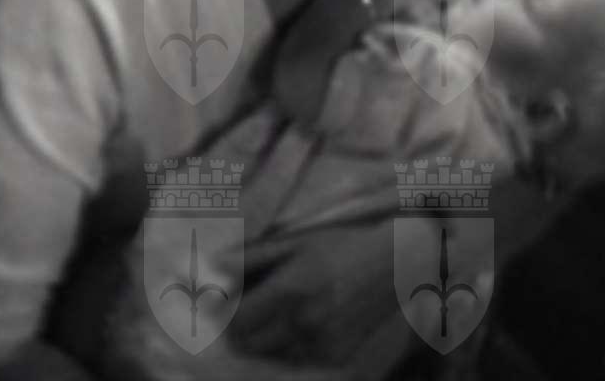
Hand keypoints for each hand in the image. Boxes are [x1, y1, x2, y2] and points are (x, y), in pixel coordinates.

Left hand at [229, 220, 396, 364]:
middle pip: (249, 347)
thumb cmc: (338, 246)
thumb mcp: (295, 242)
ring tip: (270, 317)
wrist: (391, 266)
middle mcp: (303, 323)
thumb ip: (252, 258)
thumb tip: (214, 269)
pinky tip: (295, 326)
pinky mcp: (334, 358)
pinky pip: (295, 362)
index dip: (224, 317)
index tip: (220, 306)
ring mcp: (320, 345)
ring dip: (262, 342)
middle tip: (241, 314)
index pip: (239, 324)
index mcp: (290, 290)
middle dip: (238, 332)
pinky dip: (287, 348)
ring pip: (270, 358)